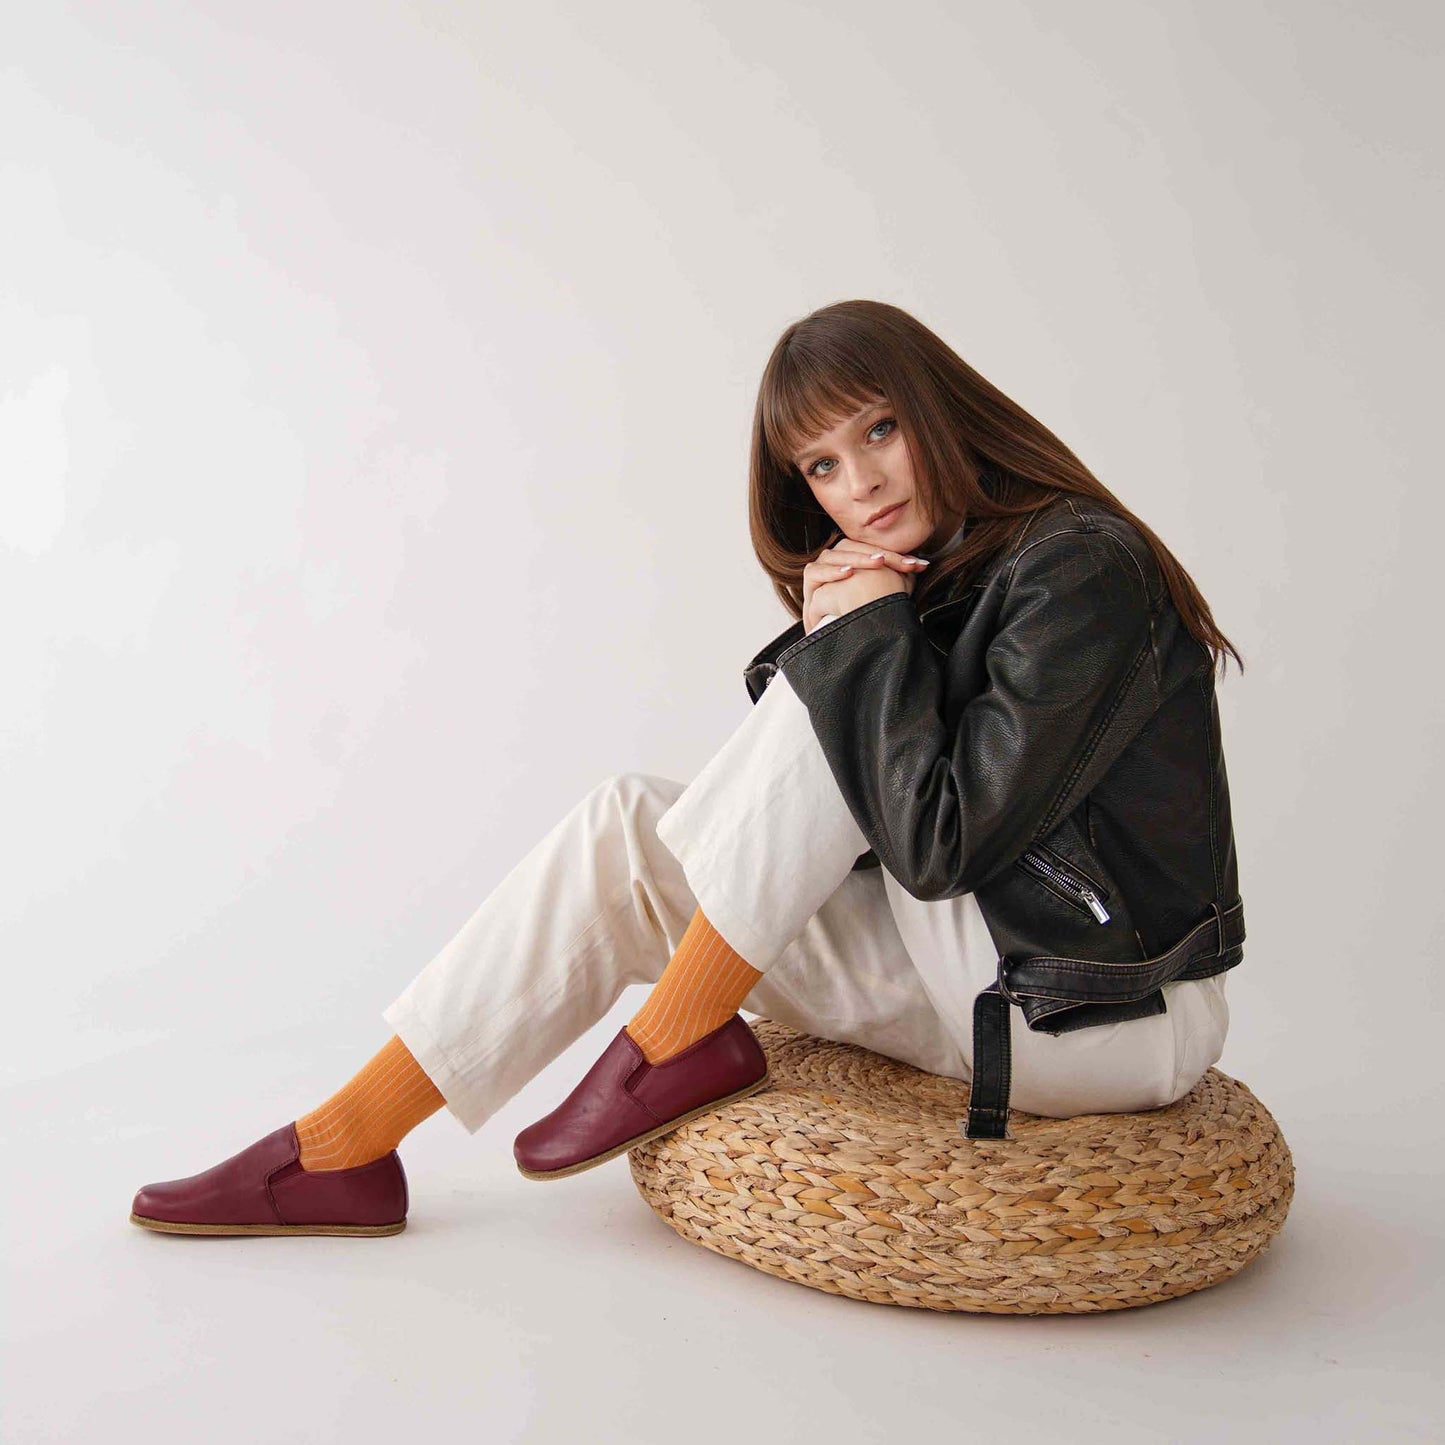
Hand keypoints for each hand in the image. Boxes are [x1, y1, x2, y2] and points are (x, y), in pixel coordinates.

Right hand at [802, 538, 927, 632]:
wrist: (844, 641)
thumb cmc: (864, 617)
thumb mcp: (886, 595)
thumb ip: (900, 578)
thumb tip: (923, 564)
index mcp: (854, 558)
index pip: (873, 548)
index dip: (895, 555)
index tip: (916, 566)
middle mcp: (837, 560)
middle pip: (855, 547)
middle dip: (882, 555)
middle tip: (902, 564)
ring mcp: (821, 569)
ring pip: (836, 555)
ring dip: (859, 558)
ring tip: (878, 563)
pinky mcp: (809, 583)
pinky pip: (816, 572)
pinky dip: (831, 571)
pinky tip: (847, 574)